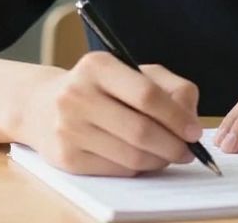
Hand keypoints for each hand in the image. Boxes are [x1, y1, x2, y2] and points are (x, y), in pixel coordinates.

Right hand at [16, 52, 202, 175]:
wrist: (42, 107)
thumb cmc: (100, 89)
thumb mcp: (134, 73)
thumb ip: (171, 87)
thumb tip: (190, 120)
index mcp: (98, 66)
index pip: (147, 95)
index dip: (176, 117)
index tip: (195, 132)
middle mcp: (77, 95)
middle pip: (140, 130)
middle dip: (173, 145)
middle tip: (187, 152)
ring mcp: (68, 128)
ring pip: (130, 155)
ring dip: (159, 160)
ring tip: (168, 155)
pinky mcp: (66, 158)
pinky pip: (115, 170)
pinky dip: (137, 169)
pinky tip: (143, 160)